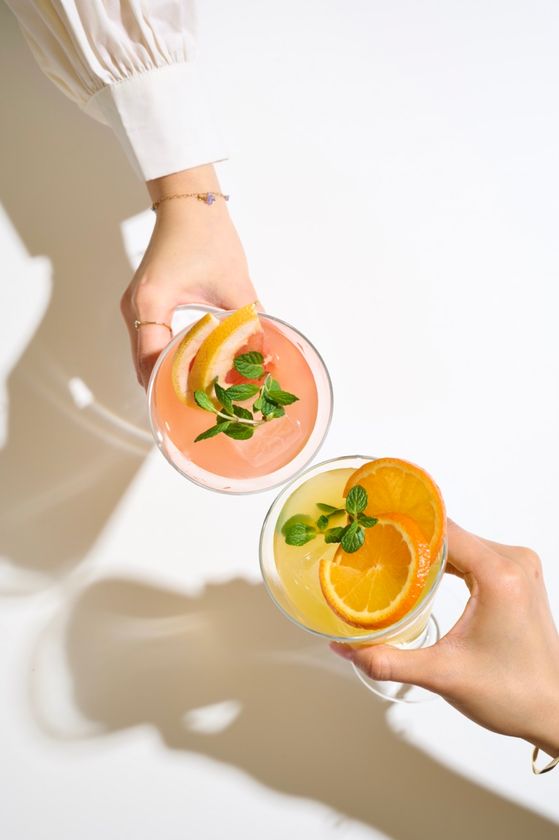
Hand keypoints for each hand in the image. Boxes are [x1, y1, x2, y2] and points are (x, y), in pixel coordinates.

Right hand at [120, 165, 258, 387]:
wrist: (189, 203)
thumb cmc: (208, 236)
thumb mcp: (235, 285)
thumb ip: (249, 324)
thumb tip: (265, 357)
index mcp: (152, 301)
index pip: (153, 361)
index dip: (173, 388)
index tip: (197, 405)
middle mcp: (134, 306)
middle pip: (144, 365)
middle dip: (171, 388)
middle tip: (202, 406)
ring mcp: (134, 305)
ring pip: (145, 357)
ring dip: (168, 375)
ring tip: (199, 391)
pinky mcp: (141, 303)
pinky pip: (148, 342)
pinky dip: (166, 359)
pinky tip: (191, 367)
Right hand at [332, 521, 558, 757]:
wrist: (553, 710)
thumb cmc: (515, 694)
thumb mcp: (443, 676)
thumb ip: (389, 660)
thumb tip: (348, 647)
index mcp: (500, 576)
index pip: (444, 530)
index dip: (406, 524)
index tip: (375, 523)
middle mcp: (514, 563)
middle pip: (451, 533)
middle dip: (412, 539)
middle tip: (375, 549)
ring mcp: (519, 567)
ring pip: (462, 542)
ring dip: (430, 550)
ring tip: (394, 562)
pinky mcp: (518, 577)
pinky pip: (475, 554)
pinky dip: (449, 560)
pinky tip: (425, 574)